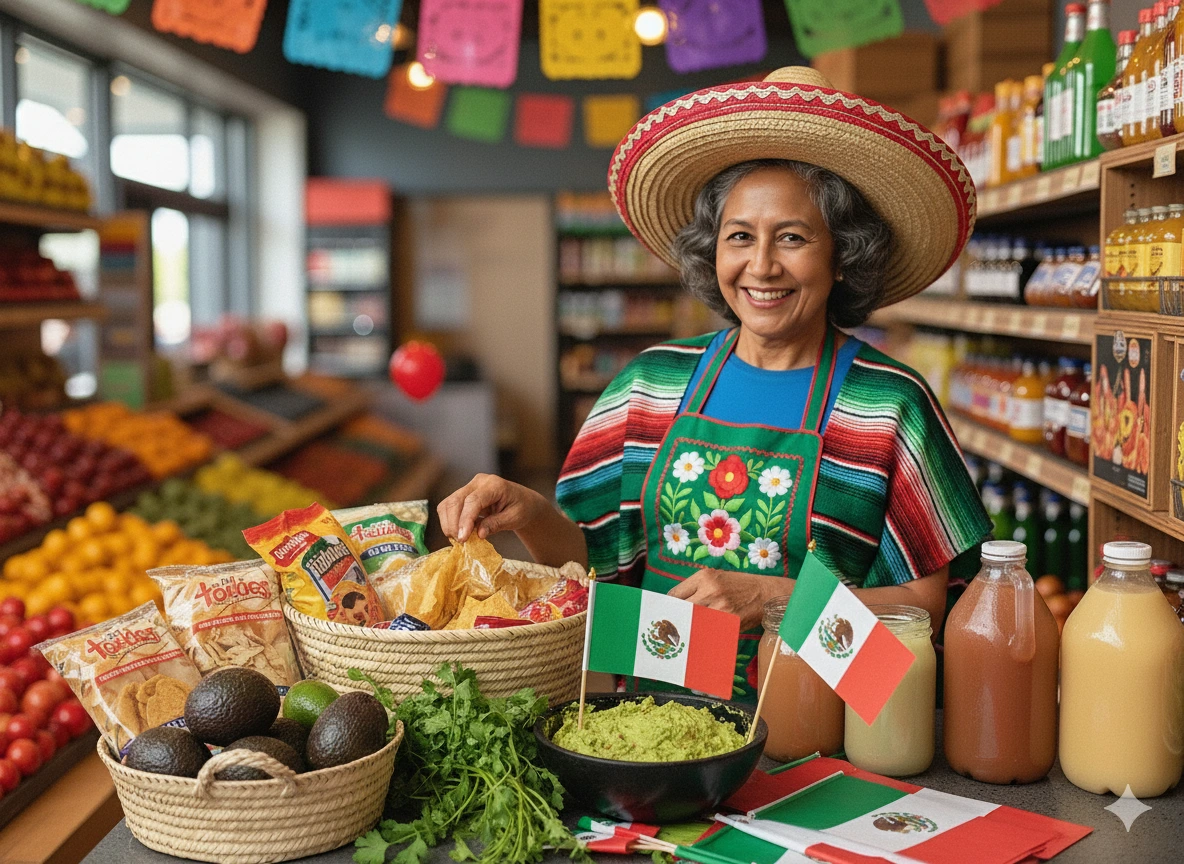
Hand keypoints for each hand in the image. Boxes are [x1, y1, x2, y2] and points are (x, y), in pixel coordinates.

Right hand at [437, 473, 547, 541]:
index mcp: (495, 485)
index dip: (465, 520)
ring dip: (449, 524)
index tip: (462, 538)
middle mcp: (479, 482)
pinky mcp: (463, 494)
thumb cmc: (521, 509)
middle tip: (461, 542)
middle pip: (456, 501)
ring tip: (461, 539)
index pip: (473, 501)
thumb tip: (479, 534)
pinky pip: (448, 507)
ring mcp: (469, 486)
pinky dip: (450, 522)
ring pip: (448, 504)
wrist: (522, 501)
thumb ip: (496, 524)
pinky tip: (461, 532)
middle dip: (453, 524)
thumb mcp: (515, 518)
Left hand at [668, 568, 792, 629]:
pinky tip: (701, 639)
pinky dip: (704, 635)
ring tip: (683, 636)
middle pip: (681, 609)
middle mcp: (710, 590)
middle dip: (676, 620)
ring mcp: (720, 606)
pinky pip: (710, 631)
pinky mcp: (730, 621)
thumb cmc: (740, 586)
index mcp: (704, 577)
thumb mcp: (717, 578)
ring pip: (694, 622)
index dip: (668, 607)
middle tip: (671, 629)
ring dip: (688, 630)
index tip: (665, 615)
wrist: (767, 593)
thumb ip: (697, 589)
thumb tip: (675, 605)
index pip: (675, 594)